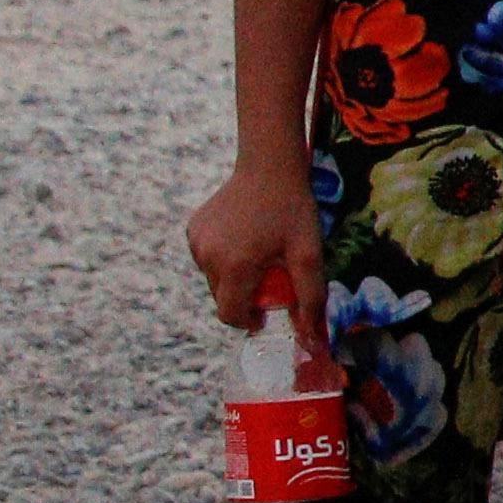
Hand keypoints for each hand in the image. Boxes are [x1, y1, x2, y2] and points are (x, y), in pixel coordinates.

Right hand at [186, 156, 325, 342]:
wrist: (269, 167)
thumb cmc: (293, 210)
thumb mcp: (310, 254)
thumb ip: (310, 296)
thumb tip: (310, 335)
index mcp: (234, 266)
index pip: (231, 314)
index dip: (249, 321)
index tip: (266, 316)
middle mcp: (207, 256)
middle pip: (223, 296)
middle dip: (246, 296)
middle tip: (271, 277)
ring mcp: (196, 242)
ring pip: (214, 277)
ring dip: (235, 276)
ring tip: (260, 253)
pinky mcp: (193, 229)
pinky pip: (208, 257)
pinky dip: (225, 257)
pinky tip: (245, 238)